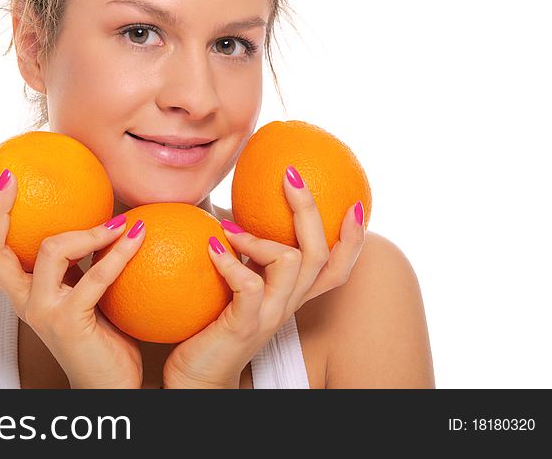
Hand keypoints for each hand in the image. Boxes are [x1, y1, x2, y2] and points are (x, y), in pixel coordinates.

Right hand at [0, 172, 145, 388]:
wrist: (111, 385)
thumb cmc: (101, 334)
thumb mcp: (82, 290)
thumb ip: (76, 260)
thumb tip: (92, 208)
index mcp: (21, 291)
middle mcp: (22, 300)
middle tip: (7, 177)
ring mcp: (41, 310)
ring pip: (50, 250)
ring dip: (88, 229)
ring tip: (116, 219)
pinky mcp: (68, 320)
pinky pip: (95, 274)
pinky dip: (119, 252)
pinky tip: (137, 234)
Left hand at [163, 168, 366, 388]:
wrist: (195, 377)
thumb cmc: (209, 325)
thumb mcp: (231, 283)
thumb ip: (238, 251)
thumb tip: (223, 205)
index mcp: (291, 294)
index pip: (336, 267)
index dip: (353, 238)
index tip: (355, 202)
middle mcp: (289, 304)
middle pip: (320, 253)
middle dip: (309, 210)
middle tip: (291, 175)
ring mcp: (270, 315)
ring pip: (293, 263)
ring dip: (261, 238)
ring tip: (228, 227)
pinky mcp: (246, 325)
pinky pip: (250, 285)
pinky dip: (231, 260)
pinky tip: (210, 246)